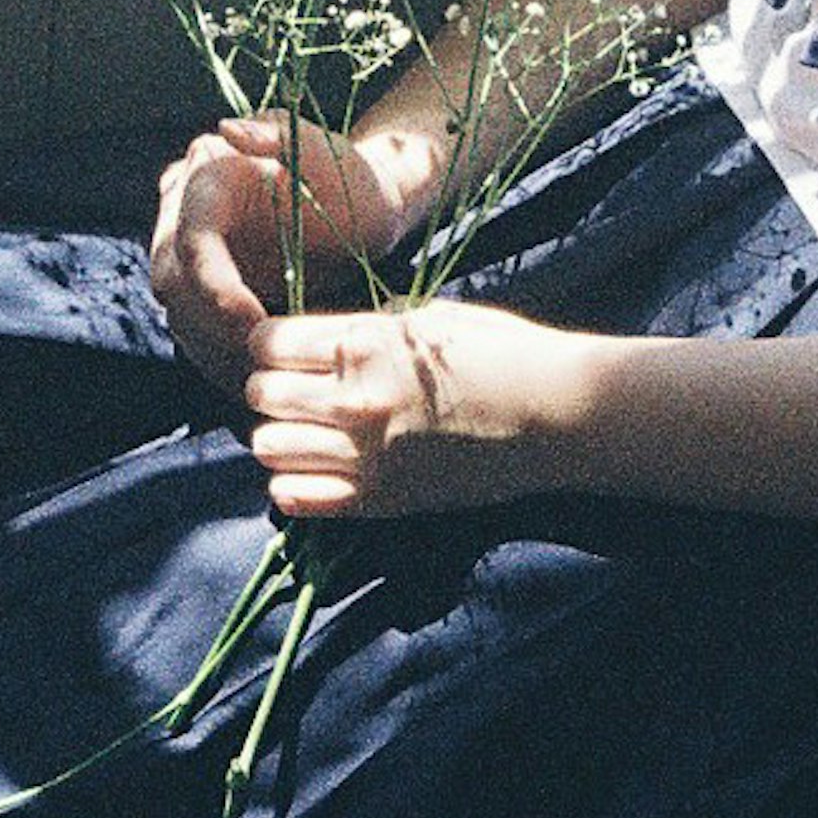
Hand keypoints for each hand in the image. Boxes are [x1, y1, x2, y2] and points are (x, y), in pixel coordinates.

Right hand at [147, 116, 427, 393]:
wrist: (361, 205)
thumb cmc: (350, 178)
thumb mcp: (325, 154)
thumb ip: (279, 138)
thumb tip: (226, 131)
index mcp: (206, 173)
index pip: (190, 237)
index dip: (214, 286)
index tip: (253, 322)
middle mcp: (182, 210)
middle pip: (174, 280)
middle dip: (212, 327)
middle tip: (261, 361)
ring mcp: (188, 250)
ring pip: (179, 313)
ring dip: (213, 353)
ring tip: (260, 380)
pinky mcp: (203, 285)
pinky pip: (196, 330)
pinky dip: (220, 359)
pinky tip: (254, 380)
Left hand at [240, 300, 589, 519]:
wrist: (557, 415)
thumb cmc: (505, 352)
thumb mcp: (431, 318)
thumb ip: (371, 327)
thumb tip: (328, 335)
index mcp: (364, 343)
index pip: (268, 344)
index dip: (270, 344)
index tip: (286, 349)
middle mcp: (353, 399)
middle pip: (260, 394)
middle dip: (269, 388)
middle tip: (293, 390)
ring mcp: (365, 454)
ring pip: (267, 447)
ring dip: (277, 435)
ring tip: (304, 431)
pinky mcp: (381, 499)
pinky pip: (296, 498)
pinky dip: (292, 484)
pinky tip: (314, 469)